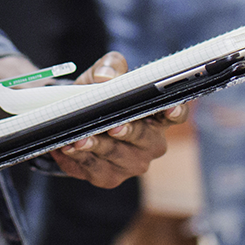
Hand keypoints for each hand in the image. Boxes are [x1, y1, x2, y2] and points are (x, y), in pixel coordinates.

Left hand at [49, 52, 180, 187]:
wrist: (74, 118)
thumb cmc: (100, 94)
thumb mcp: (105, 73)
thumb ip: (110, 67)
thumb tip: (104, 77)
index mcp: (158, 116)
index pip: (177, 114)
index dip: (176, 111)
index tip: (169, 108)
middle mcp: (151, 143)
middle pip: (146, 139)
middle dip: (129, 131)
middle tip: (114, 126)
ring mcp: (131, 163)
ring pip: (117, 155)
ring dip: (98, 146)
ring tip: (80, 137)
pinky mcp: (108, 177)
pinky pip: (94, 168)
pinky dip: (79, 157)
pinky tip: (68, 147)